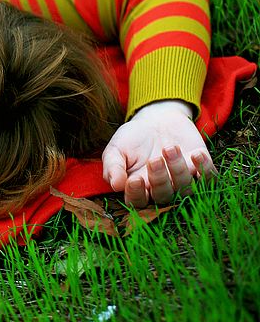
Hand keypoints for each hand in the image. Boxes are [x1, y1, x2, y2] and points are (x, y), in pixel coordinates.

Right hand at [102, 100, 217, 206]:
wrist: (156, 119)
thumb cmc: (132, 137)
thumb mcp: (115, 148)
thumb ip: (112, 166)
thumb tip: (115, 185)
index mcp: (138, 188)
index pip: (137, 202)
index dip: (137, 195)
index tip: (134, 179)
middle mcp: (161, 189)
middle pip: (164, 197)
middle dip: (160, 180)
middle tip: (154, 160)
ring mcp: (182, 180)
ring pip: (186, 189)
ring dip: (179, 171)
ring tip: (170, 148)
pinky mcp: (200, 168)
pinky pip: (209, 178)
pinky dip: (206, 169)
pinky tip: (196, 154)